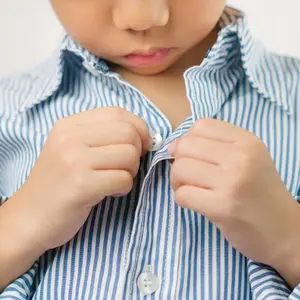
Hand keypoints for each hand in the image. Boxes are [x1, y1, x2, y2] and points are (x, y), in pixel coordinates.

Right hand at [9, 107, 150, 251]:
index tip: (141, 145)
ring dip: (131, 171)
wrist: (30, 217)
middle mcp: (70, 138)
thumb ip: (102, 136)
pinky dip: (124, 188)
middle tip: (126, 167)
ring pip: (129, 155)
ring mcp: (74, 161)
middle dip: (137, 152)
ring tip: (116, 180)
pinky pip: (123, 179)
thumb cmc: (59, 183)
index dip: (139, 128)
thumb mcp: (72, 149)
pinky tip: (111, 193)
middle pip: (128, 133)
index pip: (117, 113)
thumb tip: (145, 135)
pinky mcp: (81, 185)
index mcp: (69, 126)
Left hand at [169, 118, 299, 284]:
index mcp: (247, 142)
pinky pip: (182, 194)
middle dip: (179, 162)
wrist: (284, 231)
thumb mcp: (247, 159)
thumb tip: (172, 146)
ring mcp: (232, 182)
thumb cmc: (260, 193)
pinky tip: (194, 203)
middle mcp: (241, 157)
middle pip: (186, 146)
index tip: (191, 156)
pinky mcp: (223, 207)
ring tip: (190, 190)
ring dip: (178, 181)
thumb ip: (213, 147)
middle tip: (188, 177)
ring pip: (180, 169)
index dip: (188, 140)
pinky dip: (182, 199)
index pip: (201, 125)